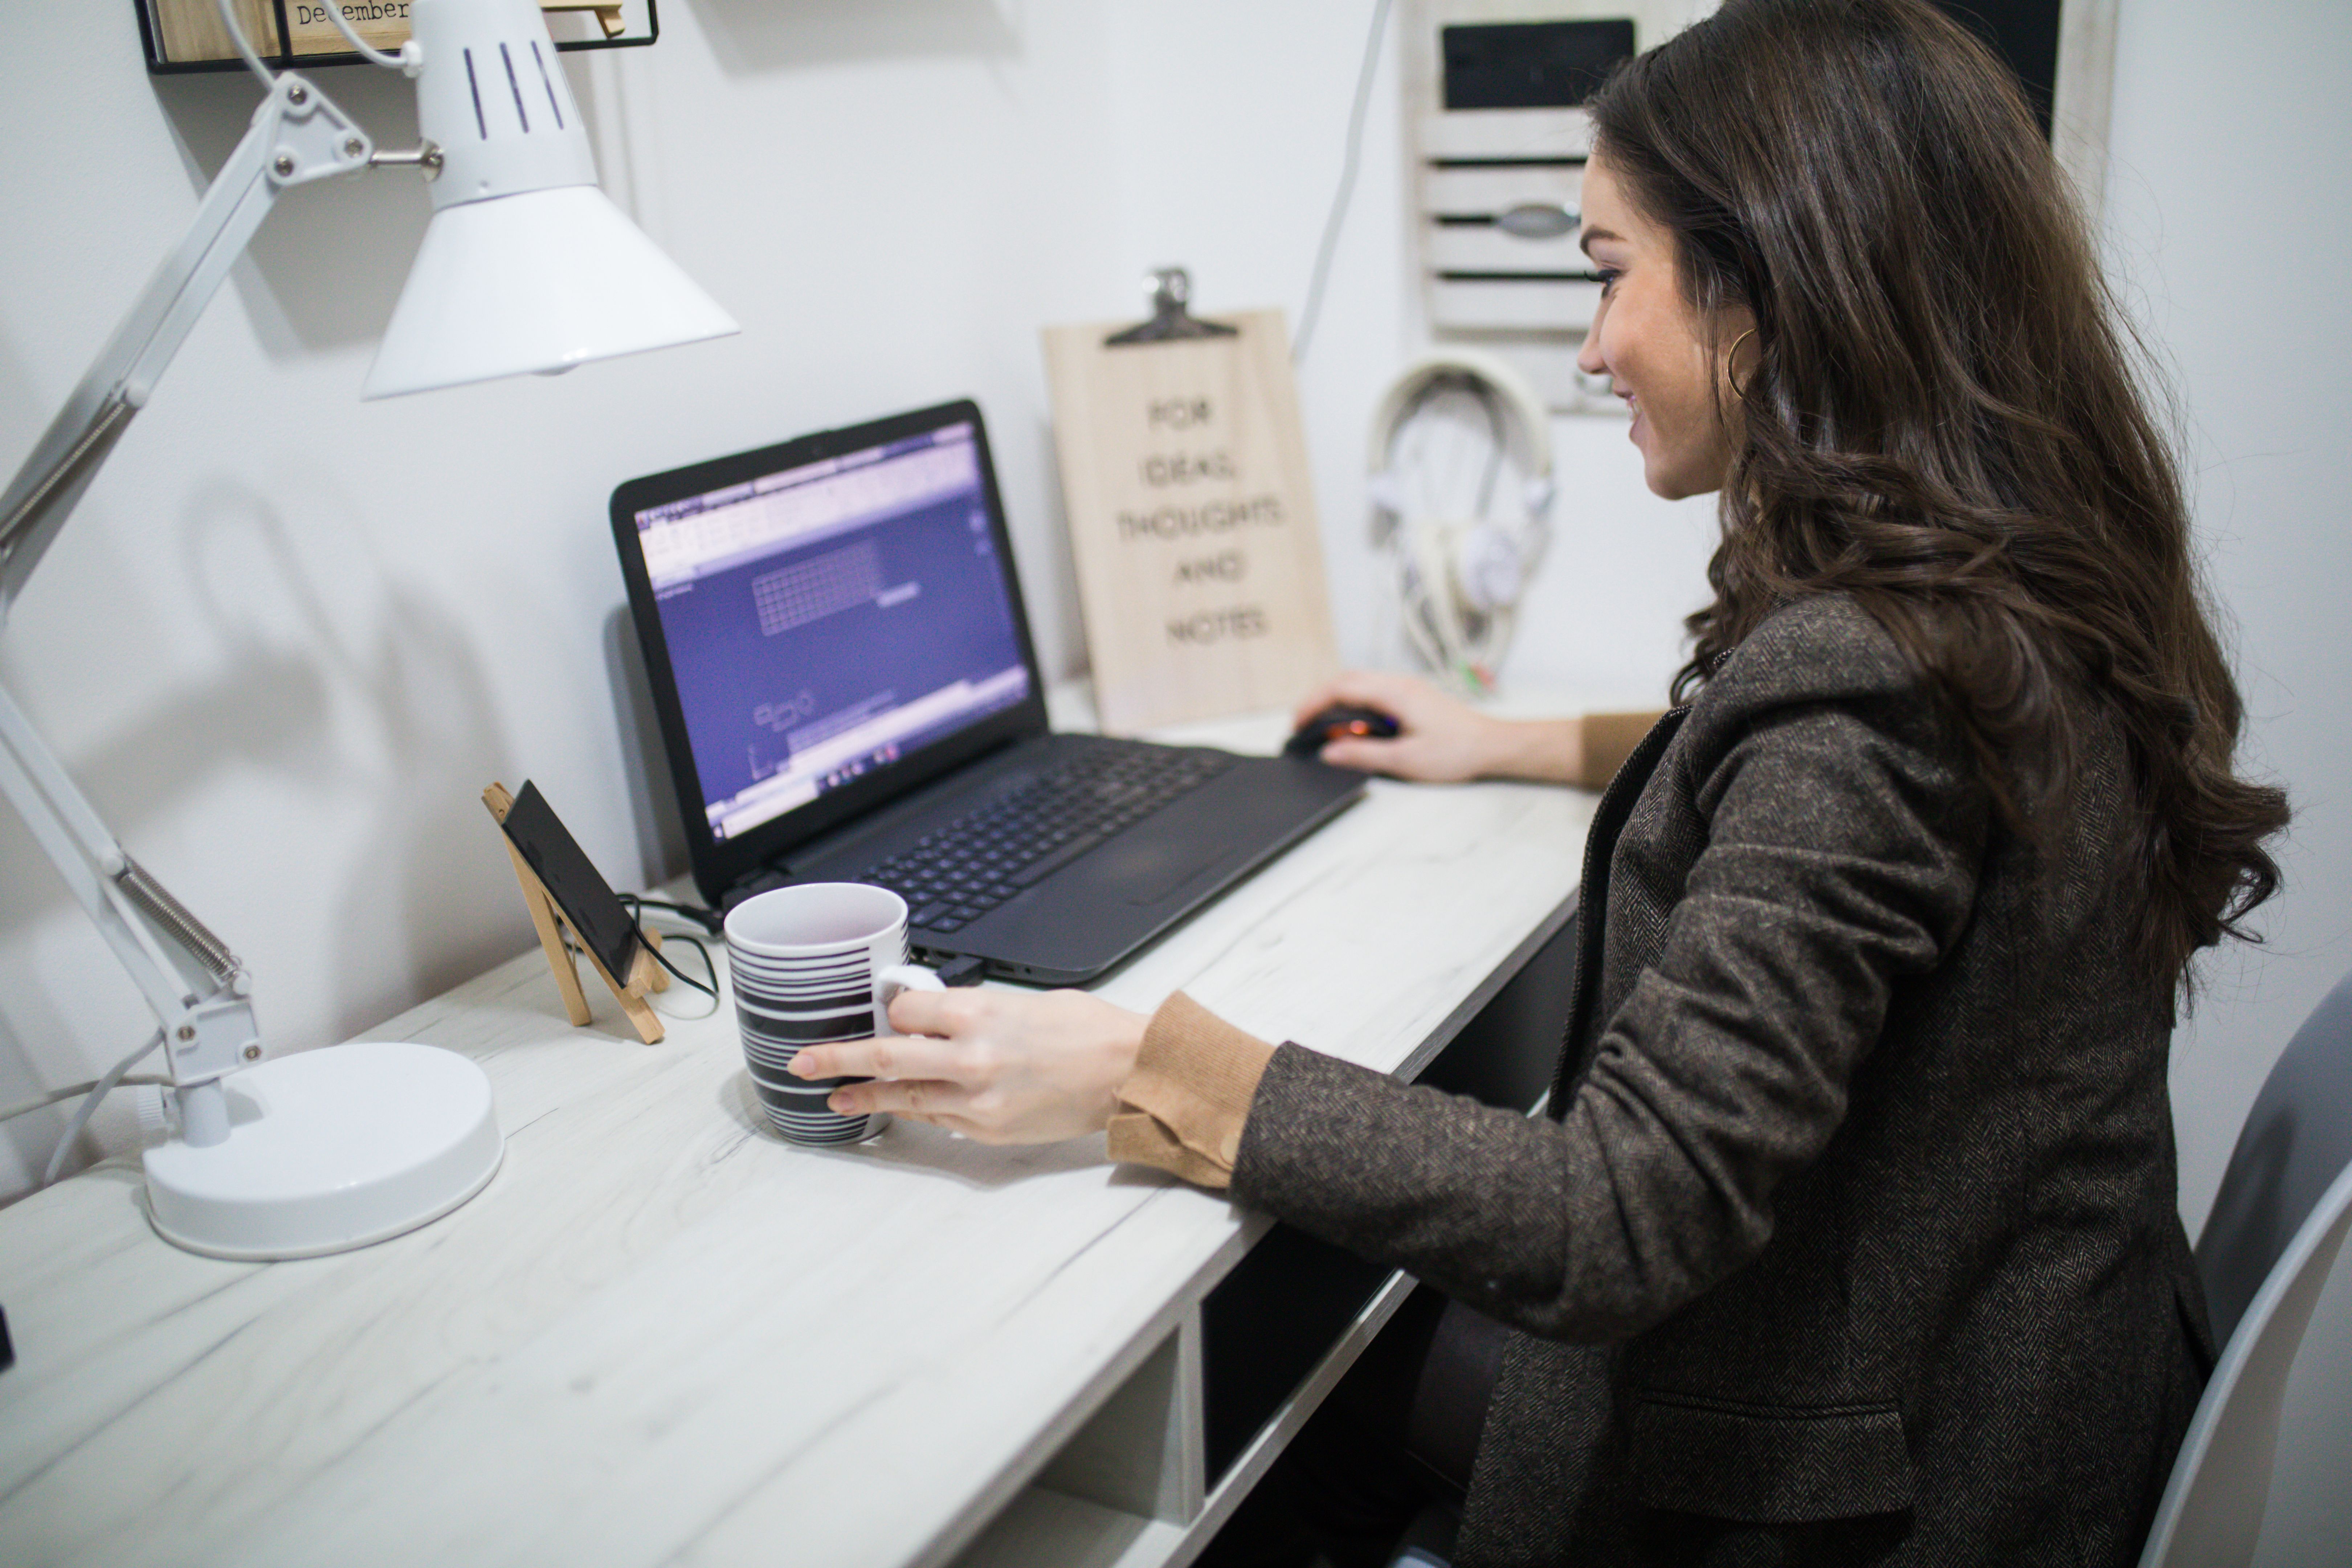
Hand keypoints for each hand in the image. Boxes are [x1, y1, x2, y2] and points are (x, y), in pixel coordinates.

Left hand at [786, 987, 1147, 1143]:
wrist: (1126, 1074)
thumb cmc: (1085, 1029)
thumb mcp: (1023, 1001)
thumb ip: (972, 1010)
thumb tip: (933, 1016)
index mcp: (978, 1013)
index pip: (903, 1012)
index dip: (889, 1012)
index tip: (881, 1013)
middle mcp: (969, 1057)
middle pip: (884, 1055)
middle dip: (836, 1058)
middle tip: (802, 1062)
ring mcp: (975, 1100)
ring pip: (903, 1095)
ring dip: (864, 1095)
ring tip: (834, 1097)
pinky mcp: (986, 1129)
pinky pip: (937, 1117)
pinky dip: (913, 1109)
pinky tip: (894, 1107)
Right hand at [1292, 670, 1526, 781]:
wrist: (1493, 745)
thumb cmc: (1457, 751)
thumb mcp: (1405, 760)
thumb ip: (1363, 754)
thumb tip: (1330, 751)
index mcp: (1395, 693)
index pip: (1341, 688)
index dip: (1313, 703)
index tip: (1298, 723)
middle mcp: (1400, 683)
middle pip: (1347, 679)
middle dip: (1319, 699)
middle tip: (1303, 724)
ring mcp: (1407, 688)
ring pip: (1360, 683)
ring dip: (1336, 700)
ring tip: (1322, 725)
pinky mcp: (1413, 697)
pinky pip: (1374, 690)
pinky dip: (1354, 703)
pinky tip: (1352, 724)